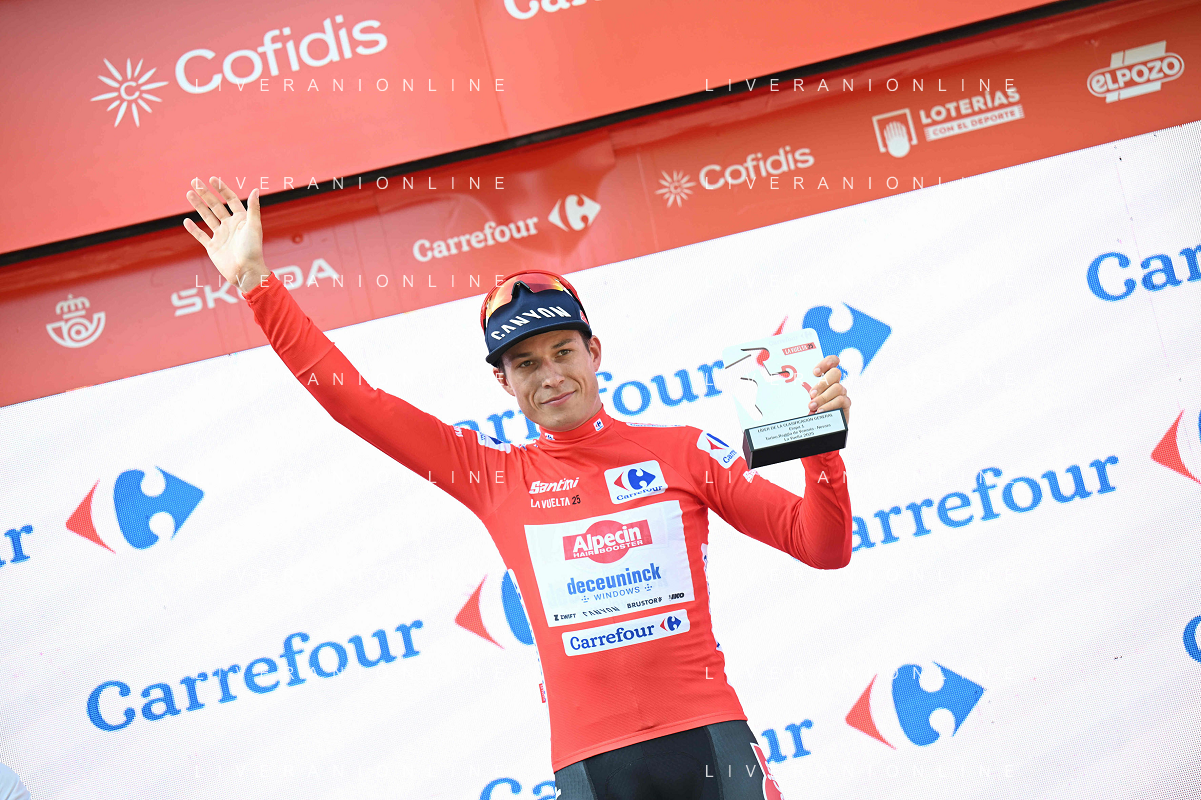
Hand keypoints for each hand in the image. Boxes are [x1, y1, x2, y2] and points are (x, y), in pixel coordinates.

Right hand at [183, 177, 266, 292]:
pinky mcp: (213, 248)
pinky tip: (186, 220)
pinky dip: (193, 229)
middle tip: (194, 181)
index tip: (212, 179)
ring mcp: (221, 236)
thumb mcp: (254, 227)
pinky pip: (201, 236)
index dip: (222, 189)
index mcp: (241, 220)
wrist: (246, 272)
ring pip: (207, 217)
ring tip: (189, 193)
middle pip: (216, 206)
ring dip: (198, 205)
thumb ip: (253, 209)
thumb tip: (255, 189)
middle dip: (206, 193)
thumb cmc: (253, 250)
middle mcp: (230, 226)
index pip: (231, 200)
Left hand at [808, 355, 849, 424]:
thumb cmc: (807, 408)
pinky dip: (829, 405)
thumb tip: (792, 385)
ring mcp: (841, 393)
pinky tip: (821, 411)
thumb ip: (802, 389)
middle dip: (823, 382)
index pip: (832, 362)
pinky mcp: (845, 404)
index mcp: (825, 377)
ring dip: (823, 397)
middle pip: (835, 373)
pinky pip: (841, 400)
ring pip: (837, 388)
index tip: (815, 372)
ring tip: (812, 406)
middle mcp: (835, 383)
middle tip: (811, 394)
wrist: (818, 426)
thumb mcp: (803, 397)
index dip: (826, 363)